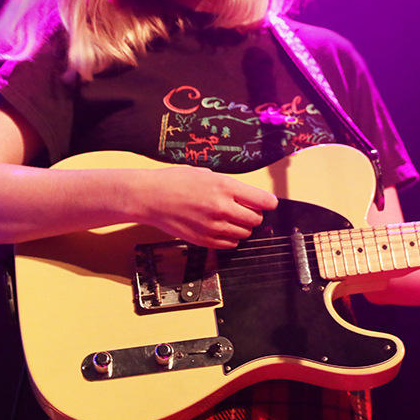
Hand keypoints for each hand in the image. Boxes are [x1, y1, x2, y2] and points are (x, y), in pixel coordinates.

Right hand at [126, 166, 276, 248]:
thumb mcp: (207, 174)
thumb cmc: (175, 182)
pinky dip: (231, 238)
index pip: (262, 200)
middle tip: (246, 210)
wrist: (151, 197)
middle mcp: (222, 208)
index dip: (269, 202)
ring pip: (244, 233)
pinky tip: (221, 228)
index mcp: (225, 187)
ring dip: (242, 227)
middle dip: (254, 214)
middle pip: (256, 219)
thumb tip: (248, 196)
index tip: (269, 203)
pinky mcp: (204, 240)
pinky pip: (230, 244)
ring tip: (230, 218)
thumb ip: (229, 186)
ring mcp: (213, 226)